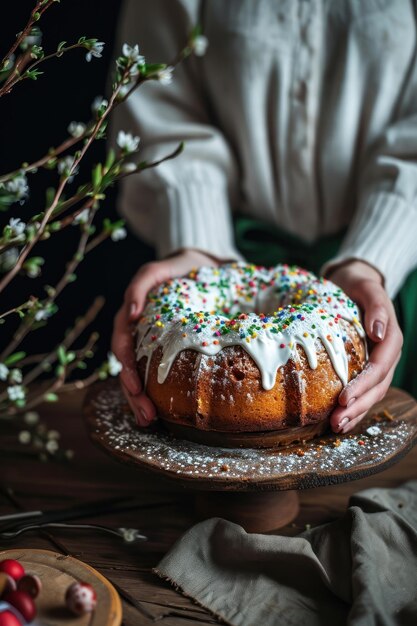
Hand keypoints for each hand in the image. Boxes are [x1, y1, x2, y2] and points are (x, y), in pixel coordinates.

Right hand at [111, 248, 217, 426]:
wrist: (204, 270)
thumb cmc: (184, 267)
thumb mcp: (164, 266)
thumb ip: (143, 282)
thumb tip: (130, 312)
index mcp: (135, 312)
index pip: (122, 338)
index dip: (125, 359)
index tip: (134, 383)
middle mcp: (138, 330)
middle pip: (127, 363)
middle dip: (132, 388)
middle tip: (144, 409)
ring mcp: (150, 343)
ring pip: (137, 374)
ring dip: (138, 399)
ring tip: (148, 420)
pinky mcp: (163, 353)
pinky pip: (153, 376)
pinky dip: (151, 396)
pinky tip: (156, 417)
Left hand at [326, 260, 402, 433]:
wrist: (352, 282)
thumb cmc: (357, 284)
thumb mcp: (366, 287)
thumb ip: (376, 307)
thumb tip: (379, 332)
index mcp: (390, 338)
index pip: (379, 367)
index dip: (363, 385)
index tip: (343, 398)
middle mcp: (387, 355)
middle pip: (377, 387)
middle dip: (358, 406)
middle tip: (336, 421)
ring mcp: (378, 364)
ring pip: (372, 394)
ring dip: (356, 413)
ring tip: (336, 427)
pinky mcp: (366, 368)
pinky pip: (364, 392)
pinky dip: (353, 408)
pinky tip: (339, 421)